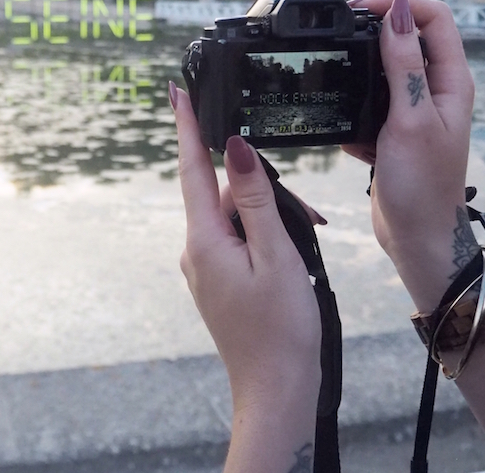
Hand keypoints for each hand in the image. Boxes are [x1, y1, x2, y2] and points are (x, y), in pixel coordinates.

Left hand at [172, 82, 320, 433]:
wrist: (276, 390)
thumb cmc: (281, 330)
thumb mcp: (276, 256)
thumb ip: (255, 200)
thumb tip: (235, 149)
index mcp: (204, 241)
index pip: (192, 170)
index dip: (187, 128)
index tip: (176, 93)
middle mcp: (196, 251)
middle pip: (227, 196)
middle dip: (266, 195)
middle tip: (308, 221)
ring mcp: (205, 268)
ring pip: (237, 220)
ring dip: (272, 222)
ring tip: (306, 247)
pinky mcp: (218, 281)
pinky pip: (239, 242)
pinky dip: (266, 240)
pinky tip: (292, 257)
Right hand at [342, 0, 476, 310]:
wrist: (417, 238)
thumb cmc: (422, 186)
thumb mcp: (410, 120)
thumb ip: (403, 65)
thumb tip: (396, 13)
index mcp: (451, 81)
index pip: (434, 17)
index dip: (399, 4)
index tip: (360, 10)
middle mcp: (436, 90)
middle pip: (408, 36)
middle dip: (372, 30)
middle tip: (338, 32)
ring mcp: (414, 110)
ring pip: (384, 69)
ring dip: (359, 70)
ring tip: (334, 77)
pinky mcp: (394, 130)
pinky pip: (370, 101)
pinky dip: (353, 107)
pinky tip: (343, 127)